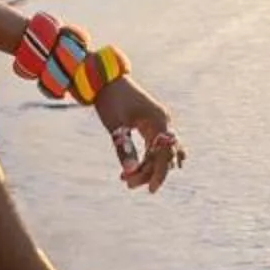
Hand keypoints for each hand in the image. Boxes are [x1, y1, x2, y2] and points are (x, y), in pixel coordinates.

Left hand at [93, 75, 185, 193]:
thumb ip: (124, 148)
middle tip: (126, 184)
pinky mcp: (150, 124)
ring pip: (159, 153)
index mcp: (159, 120)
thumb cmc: (110, 100)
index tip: (150, 190)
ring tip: (125, 179)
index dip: (159, 173)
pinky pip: (154, 147)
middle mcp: (163, 122)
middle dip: (148, 172)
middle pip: (164, 155)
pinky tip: (132, 169)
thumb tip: (130, 172)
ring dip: (146, 167)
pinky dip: (145, 159)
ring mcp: (158, 123)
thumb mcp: (116, 126)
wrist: (104, 79)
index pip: (166, 153)